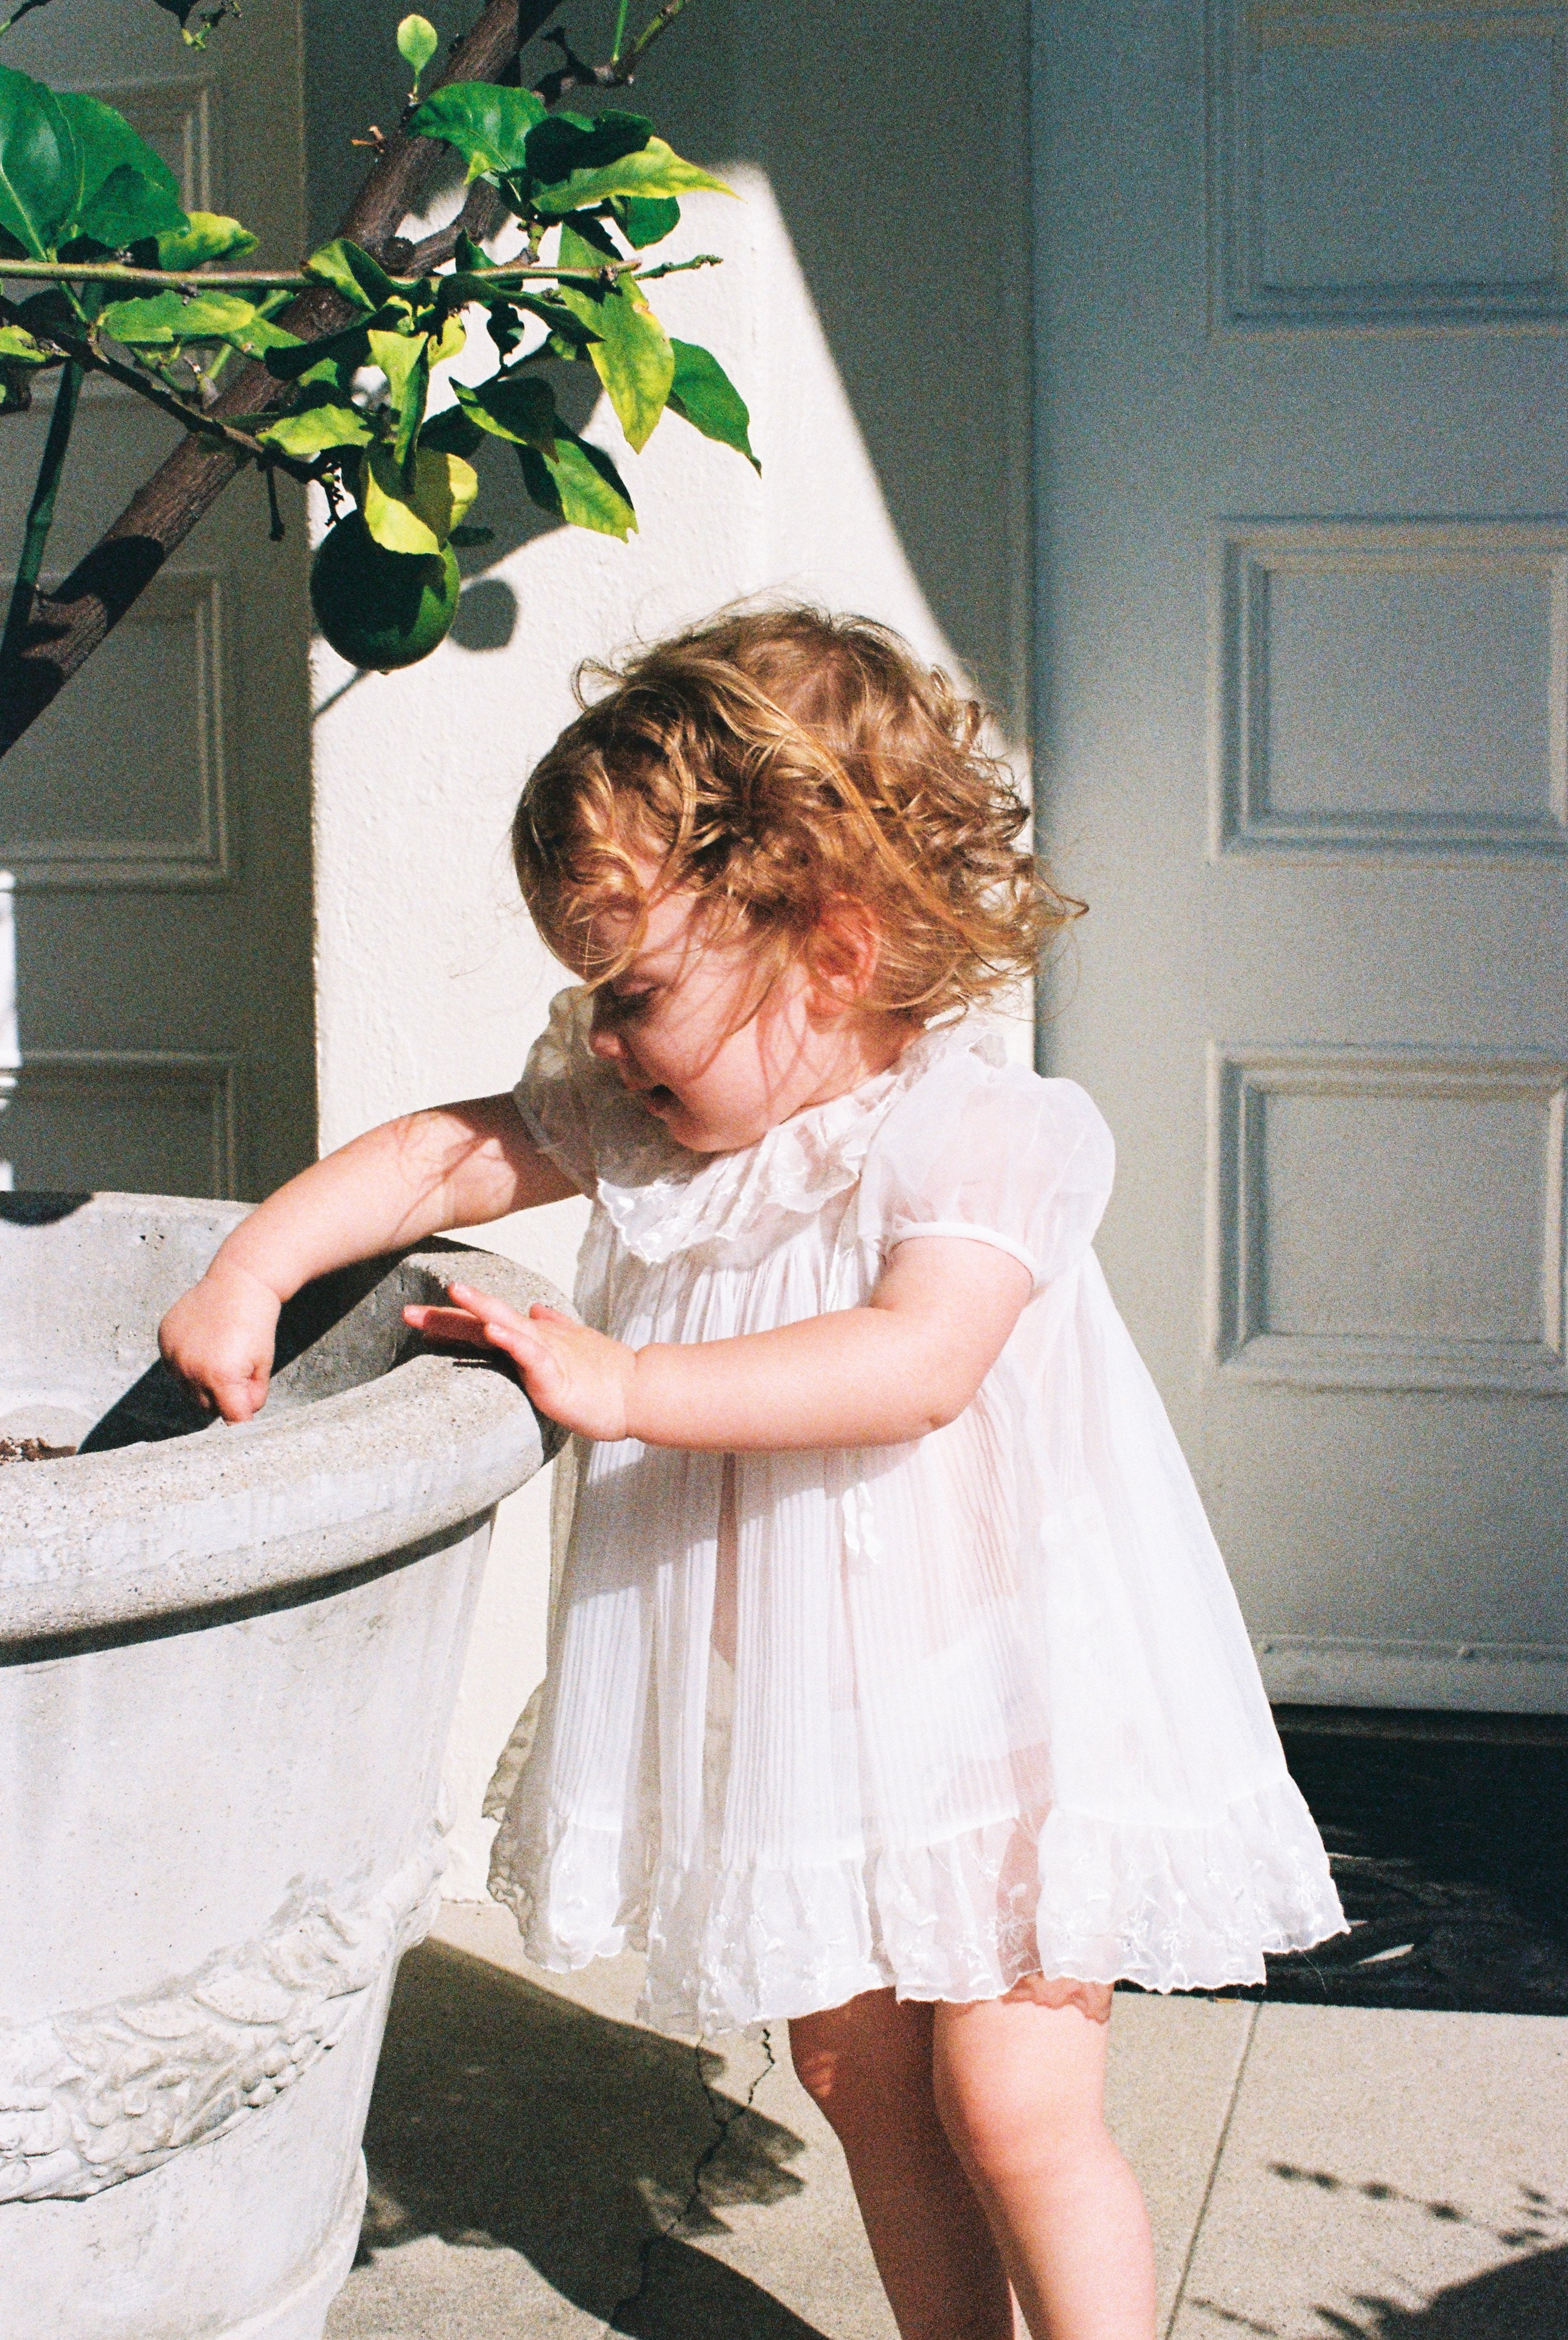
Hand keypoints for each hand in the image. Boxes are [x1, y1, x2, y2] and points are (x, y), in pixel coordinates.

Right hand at [158, 1260, 281, 1423]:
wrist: (238, 1284)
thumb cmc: (257, 1325)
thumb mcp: (264, 1364)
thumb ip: (254, 1396)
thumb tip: (241, 1417)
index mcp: (221, 1377)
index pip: (231, 1418)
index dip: (243, 1413)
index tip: (247, 1403)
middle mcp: (192, 1369)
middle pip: (207, 1407)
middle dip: (223, 1397)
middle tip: (237, 1370)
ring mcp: (174, 1355)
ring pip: (188, 1390)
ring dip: (203, 1382)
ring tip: (221, 1355)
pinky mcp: (164, 1340)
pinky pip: (173, 1367)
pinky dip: (187, 1363)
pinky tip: (203, 1344)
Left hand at [403, 1280, 637, 1441]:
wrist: (637, 1391)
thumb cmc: (604, 1375)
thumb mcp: (571, 1349)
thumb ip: (552, 1329)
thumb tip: (535, 1311)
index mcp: (531, 1339)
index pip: (484, 1325)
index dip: (451, 1319)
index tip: (417, 1318)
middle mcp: (533, 1339)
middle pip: (483, 1321)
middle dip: (444, 1316)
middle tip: (406, 1312)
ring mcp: (545, 1353)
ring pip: (506, 1325)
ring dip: (478, 1309)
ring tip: (454, 1292)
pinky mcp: (556, 1373)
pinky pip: (531, 1353)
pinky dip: (511, 1338)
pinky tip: (493, 1328)